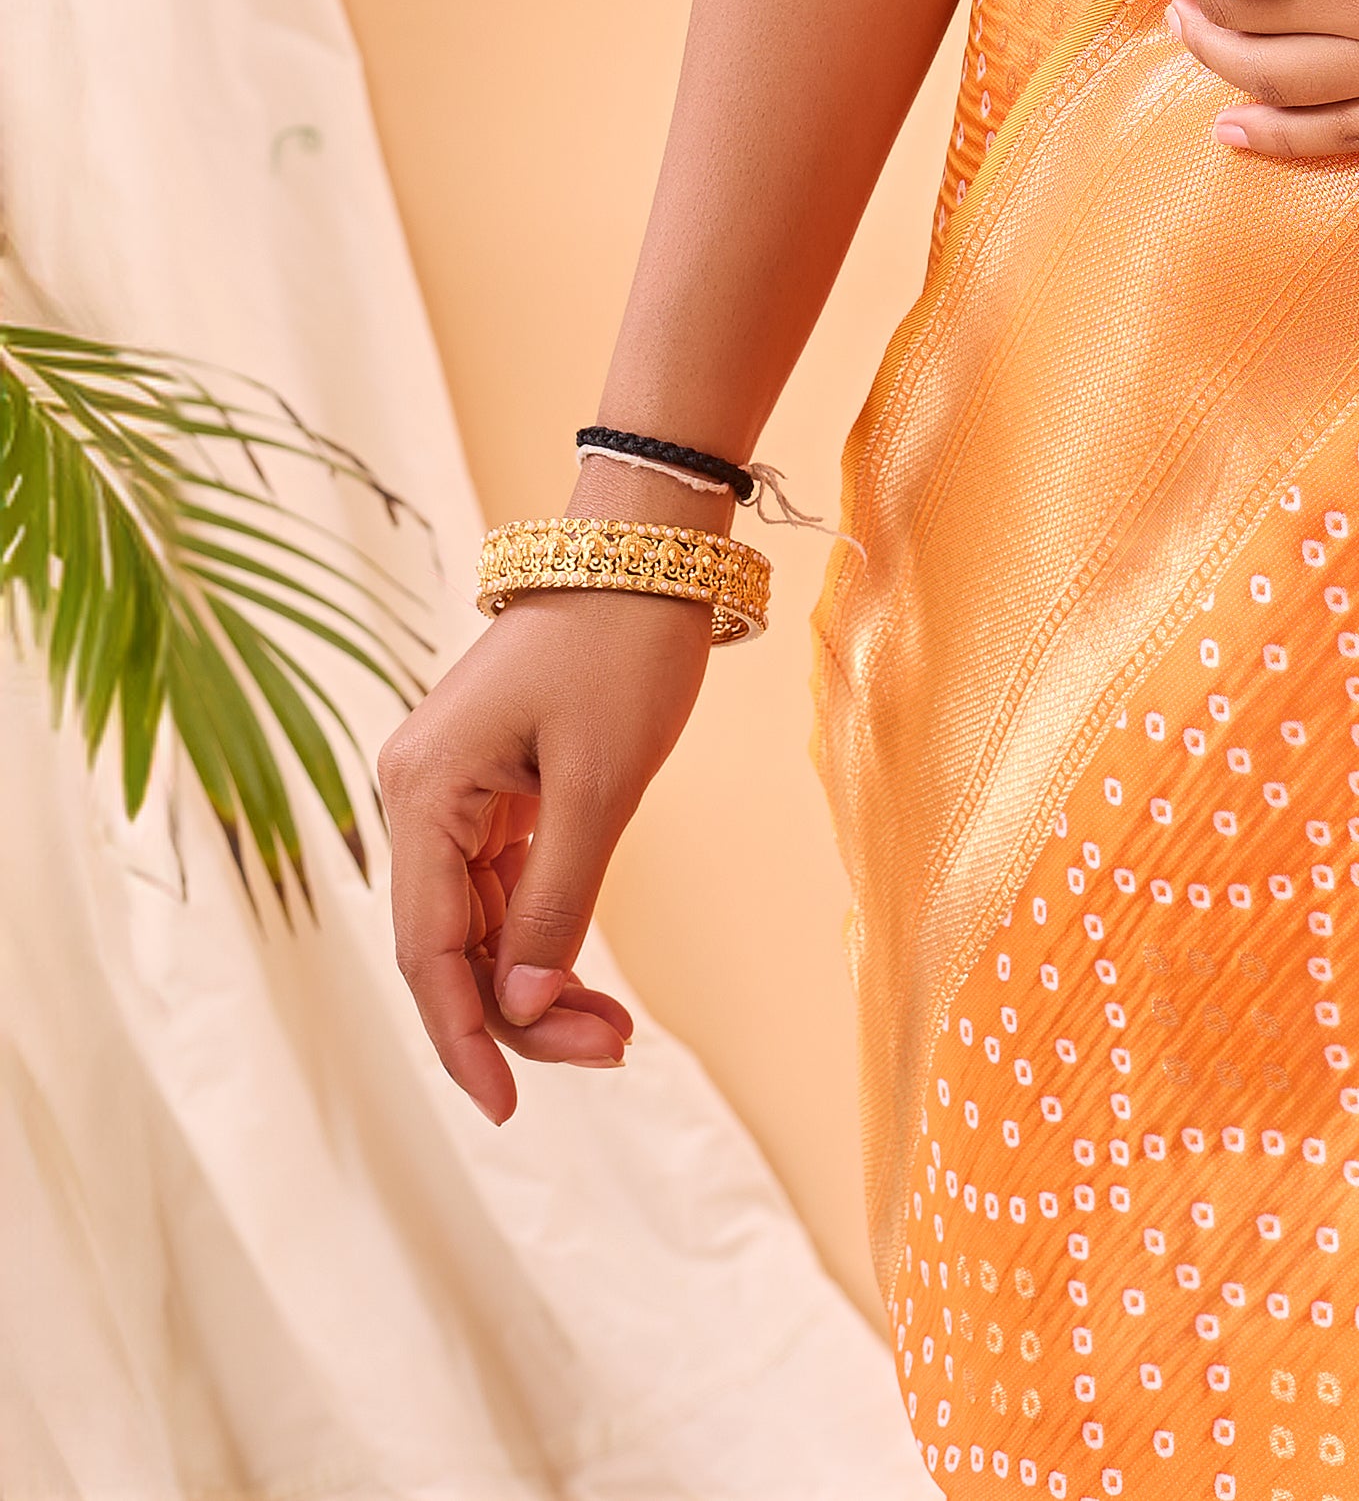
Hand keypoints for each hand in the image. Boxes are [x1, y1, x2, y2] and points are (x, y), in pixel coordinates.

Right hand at [380, 524, 716, 1117]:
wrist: (647, 543)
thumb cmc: (626, 647)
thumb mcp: (602, 783)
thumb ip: (556, 899)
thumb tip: (521, 1002)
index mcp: (423, 793)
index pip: (427, 952)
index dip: (463, 1037)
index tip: (506, 1109)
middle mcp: (417, 794)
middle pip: (450, 945)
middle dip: (520, 1014)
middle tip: (610, 1052)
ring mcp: (452, 788)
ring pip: (478, 922)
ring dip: (537, 981)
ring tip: (614, 1032)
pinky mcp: (491, 782)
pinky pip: (501, 883)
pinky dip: (542, 932)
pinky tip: (585, 981)